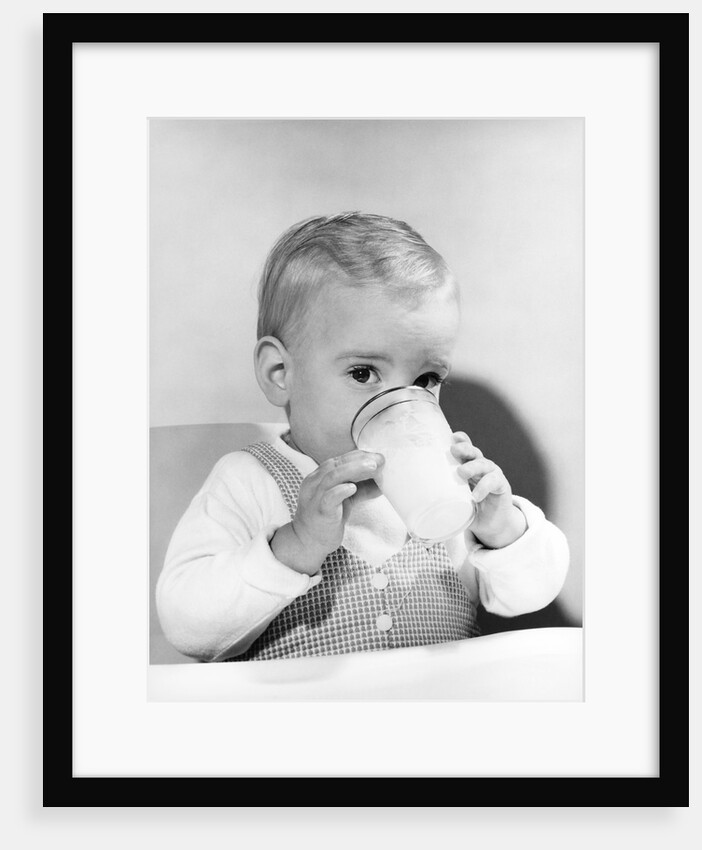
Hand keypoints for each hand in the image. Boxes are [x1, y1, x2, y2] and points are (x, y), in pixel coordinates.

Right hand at [271, 449, 383, 574]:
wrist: (307, 542)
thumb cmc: (326, 519)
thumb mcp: (345, 500)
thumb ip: (360, 489)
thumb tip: (382, 483)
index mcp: (320, 476)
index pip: (340, 460)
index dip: (359, 456)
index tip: (377, 457)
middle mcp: (315, 482)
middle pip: (337, 464)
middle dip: (360, 459)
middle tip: (379, 460)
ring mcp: (315, 496)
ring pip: (332, 476)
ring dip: (354, 469)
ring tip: (372, 467)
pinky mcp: (319, 511)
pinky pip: (328, 497)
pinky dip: (341, 490)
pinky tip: (353, 488)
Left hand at [450, 432, 526, 548]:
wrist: (491, 525)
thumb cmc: (470, 509)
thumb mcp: (454, 501)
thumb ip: (441, 498)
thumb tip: (415, 505)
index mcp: (469, 466)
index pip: (465, 449)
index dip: (461, 440)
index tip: (452, 437)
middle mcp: (481, 467)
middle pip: (474, 452)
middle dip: (464, 448)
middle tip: (454, 451)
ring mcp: (492, 474)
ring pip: (484, 464)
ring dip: (473, 466)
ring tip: (462, 472)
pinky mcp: (501, 486)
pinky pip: (494, 482)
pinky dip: (484, 487)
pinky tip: (475, 495)